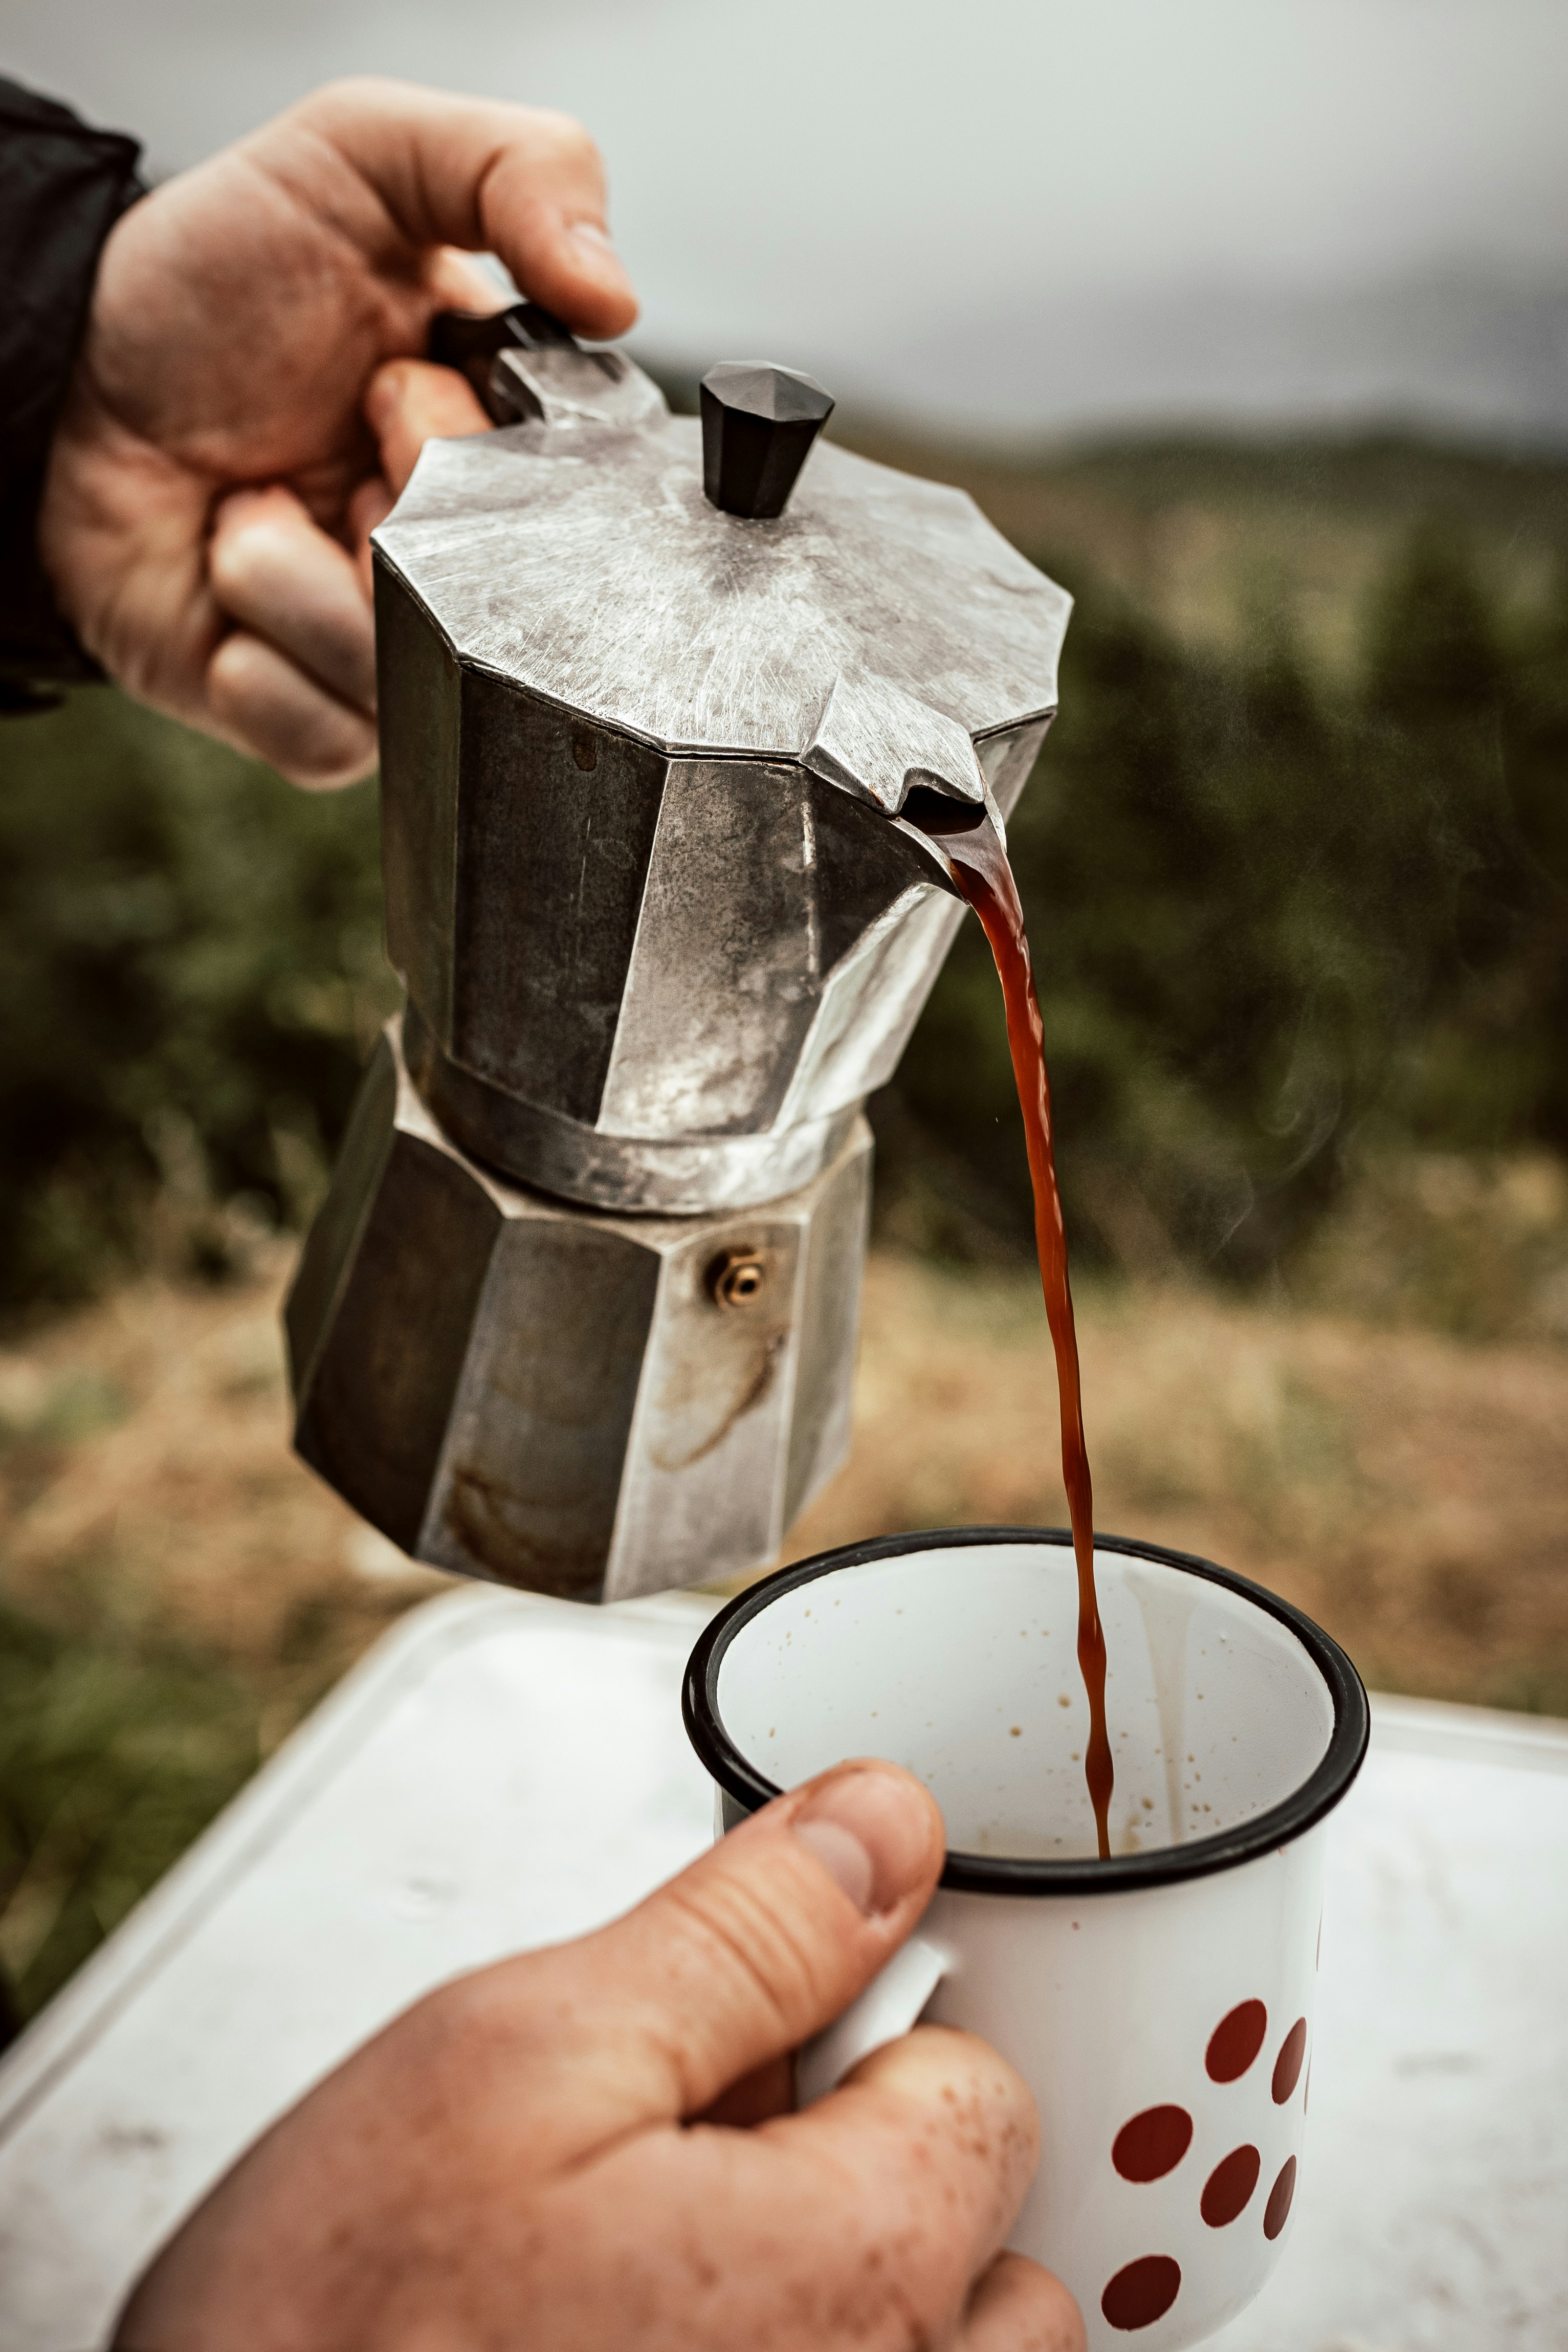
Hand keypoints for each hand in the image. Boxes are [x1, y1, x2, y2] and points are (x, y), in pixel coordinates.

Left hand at [38, 78, 635, 787]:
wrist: (65, 379)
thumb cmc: (213, 284)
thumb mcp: (365, 155)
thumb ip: (519, 168)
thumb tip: (619, 292)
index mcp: (514, 446)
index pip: (576, 504)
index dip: (468, 447)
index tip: (391, 381)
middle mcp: (470, 562)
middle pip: (495, 602)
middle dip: (387, 508)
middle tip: (323, 438)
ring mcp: (398, 655)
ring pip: (407, 677)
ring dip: (298, 574)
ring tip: (255, 507)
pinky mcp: (320, 727)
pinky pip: (332, 739)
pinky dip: (259, 660)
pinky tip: (231, 583)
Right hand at [115, 1761, 1082, 2350]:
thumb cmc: (328, 2341)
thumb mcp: (515, 2058)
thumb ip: (737, 1937)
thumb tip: (882, 1828)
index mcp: (851, 2271)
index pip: (979, 2088)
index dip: (851, 2033)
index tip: (748, 2047)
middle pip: (987, 2251)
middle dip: (862, 2182)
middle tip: (687, 2173)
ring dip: (843, 2301)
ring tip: (667, 2282)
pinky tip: (649, 2344)